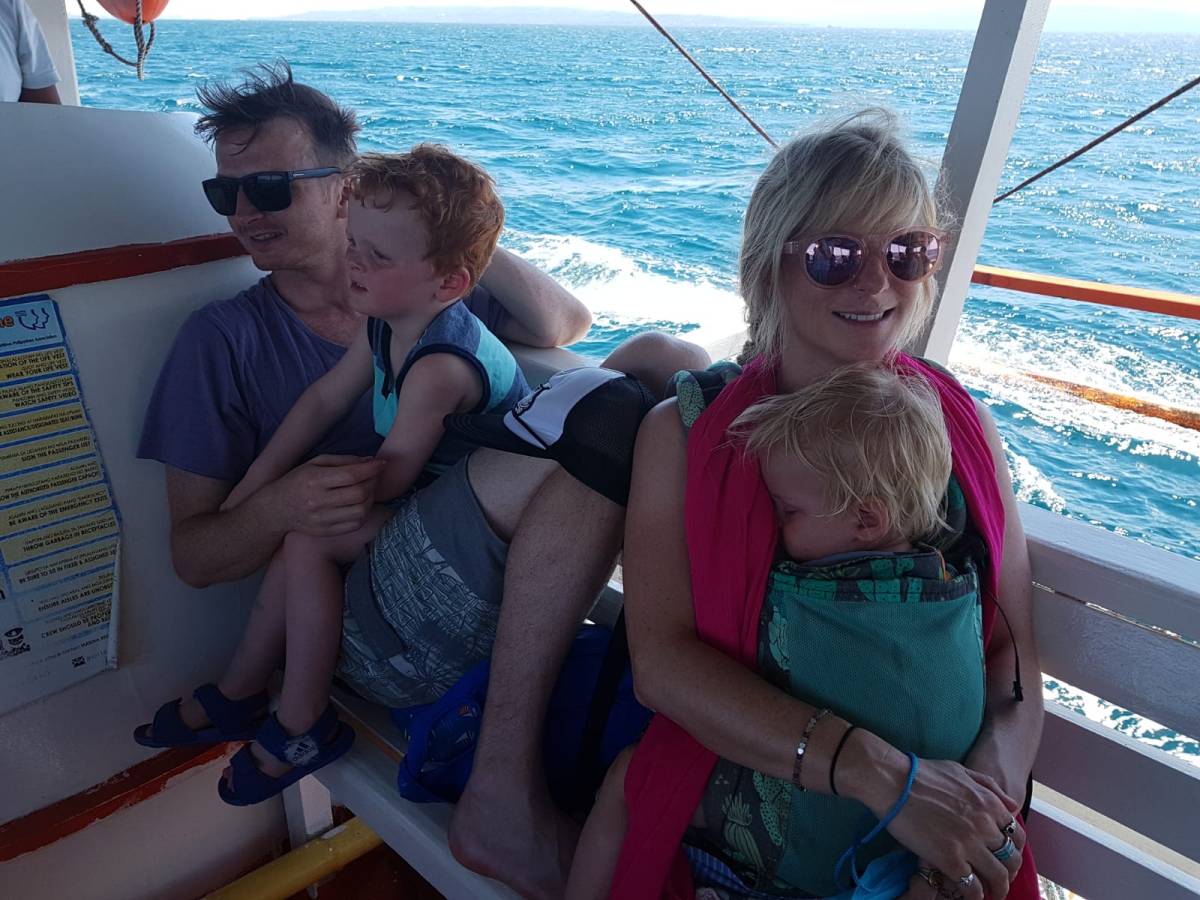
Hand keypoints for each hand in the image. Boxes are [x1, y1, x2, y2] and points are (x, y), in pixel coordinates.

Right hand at [262, 454, 384, 535]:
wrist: (276, 509)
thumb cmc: (298, 481)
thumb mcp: (315, 463)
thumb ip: (343, 461)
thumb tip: (370, 461)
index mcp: (313, 480)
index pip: (350, 475)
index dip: (370, 469)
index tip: (381, 463)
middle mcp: (317, 501)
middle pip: (359, 494)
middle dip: (373, 482)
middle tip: (374, 476)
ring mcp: (322, 519)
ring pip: (360, 511)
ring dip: (371, 498)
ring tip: (368, 489)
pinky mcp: (326, 532)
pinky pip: (355, 524)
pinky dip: (364, 513)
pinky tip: (360, 504)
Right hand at [844, 738, 1025, 899]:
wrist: (892, 781)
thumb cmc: (922, 773)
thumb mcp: (962, 771)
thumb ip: (990, 787)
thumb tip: (1011, 807)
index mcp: (990, 804)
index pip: (1017, 836)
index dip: (1014, 851)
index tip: (1005, 858)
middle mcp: (985, 826)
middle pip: (1011, 859)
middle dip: (1009, 873)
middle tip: (998, 879)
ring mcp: (969, 844)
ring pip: (998, 877)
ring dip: (997, 889)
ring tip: (990, 894)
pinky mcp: (950, 860)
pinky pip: (972, 887)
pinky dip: (974, 895)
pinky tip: (969, 896)